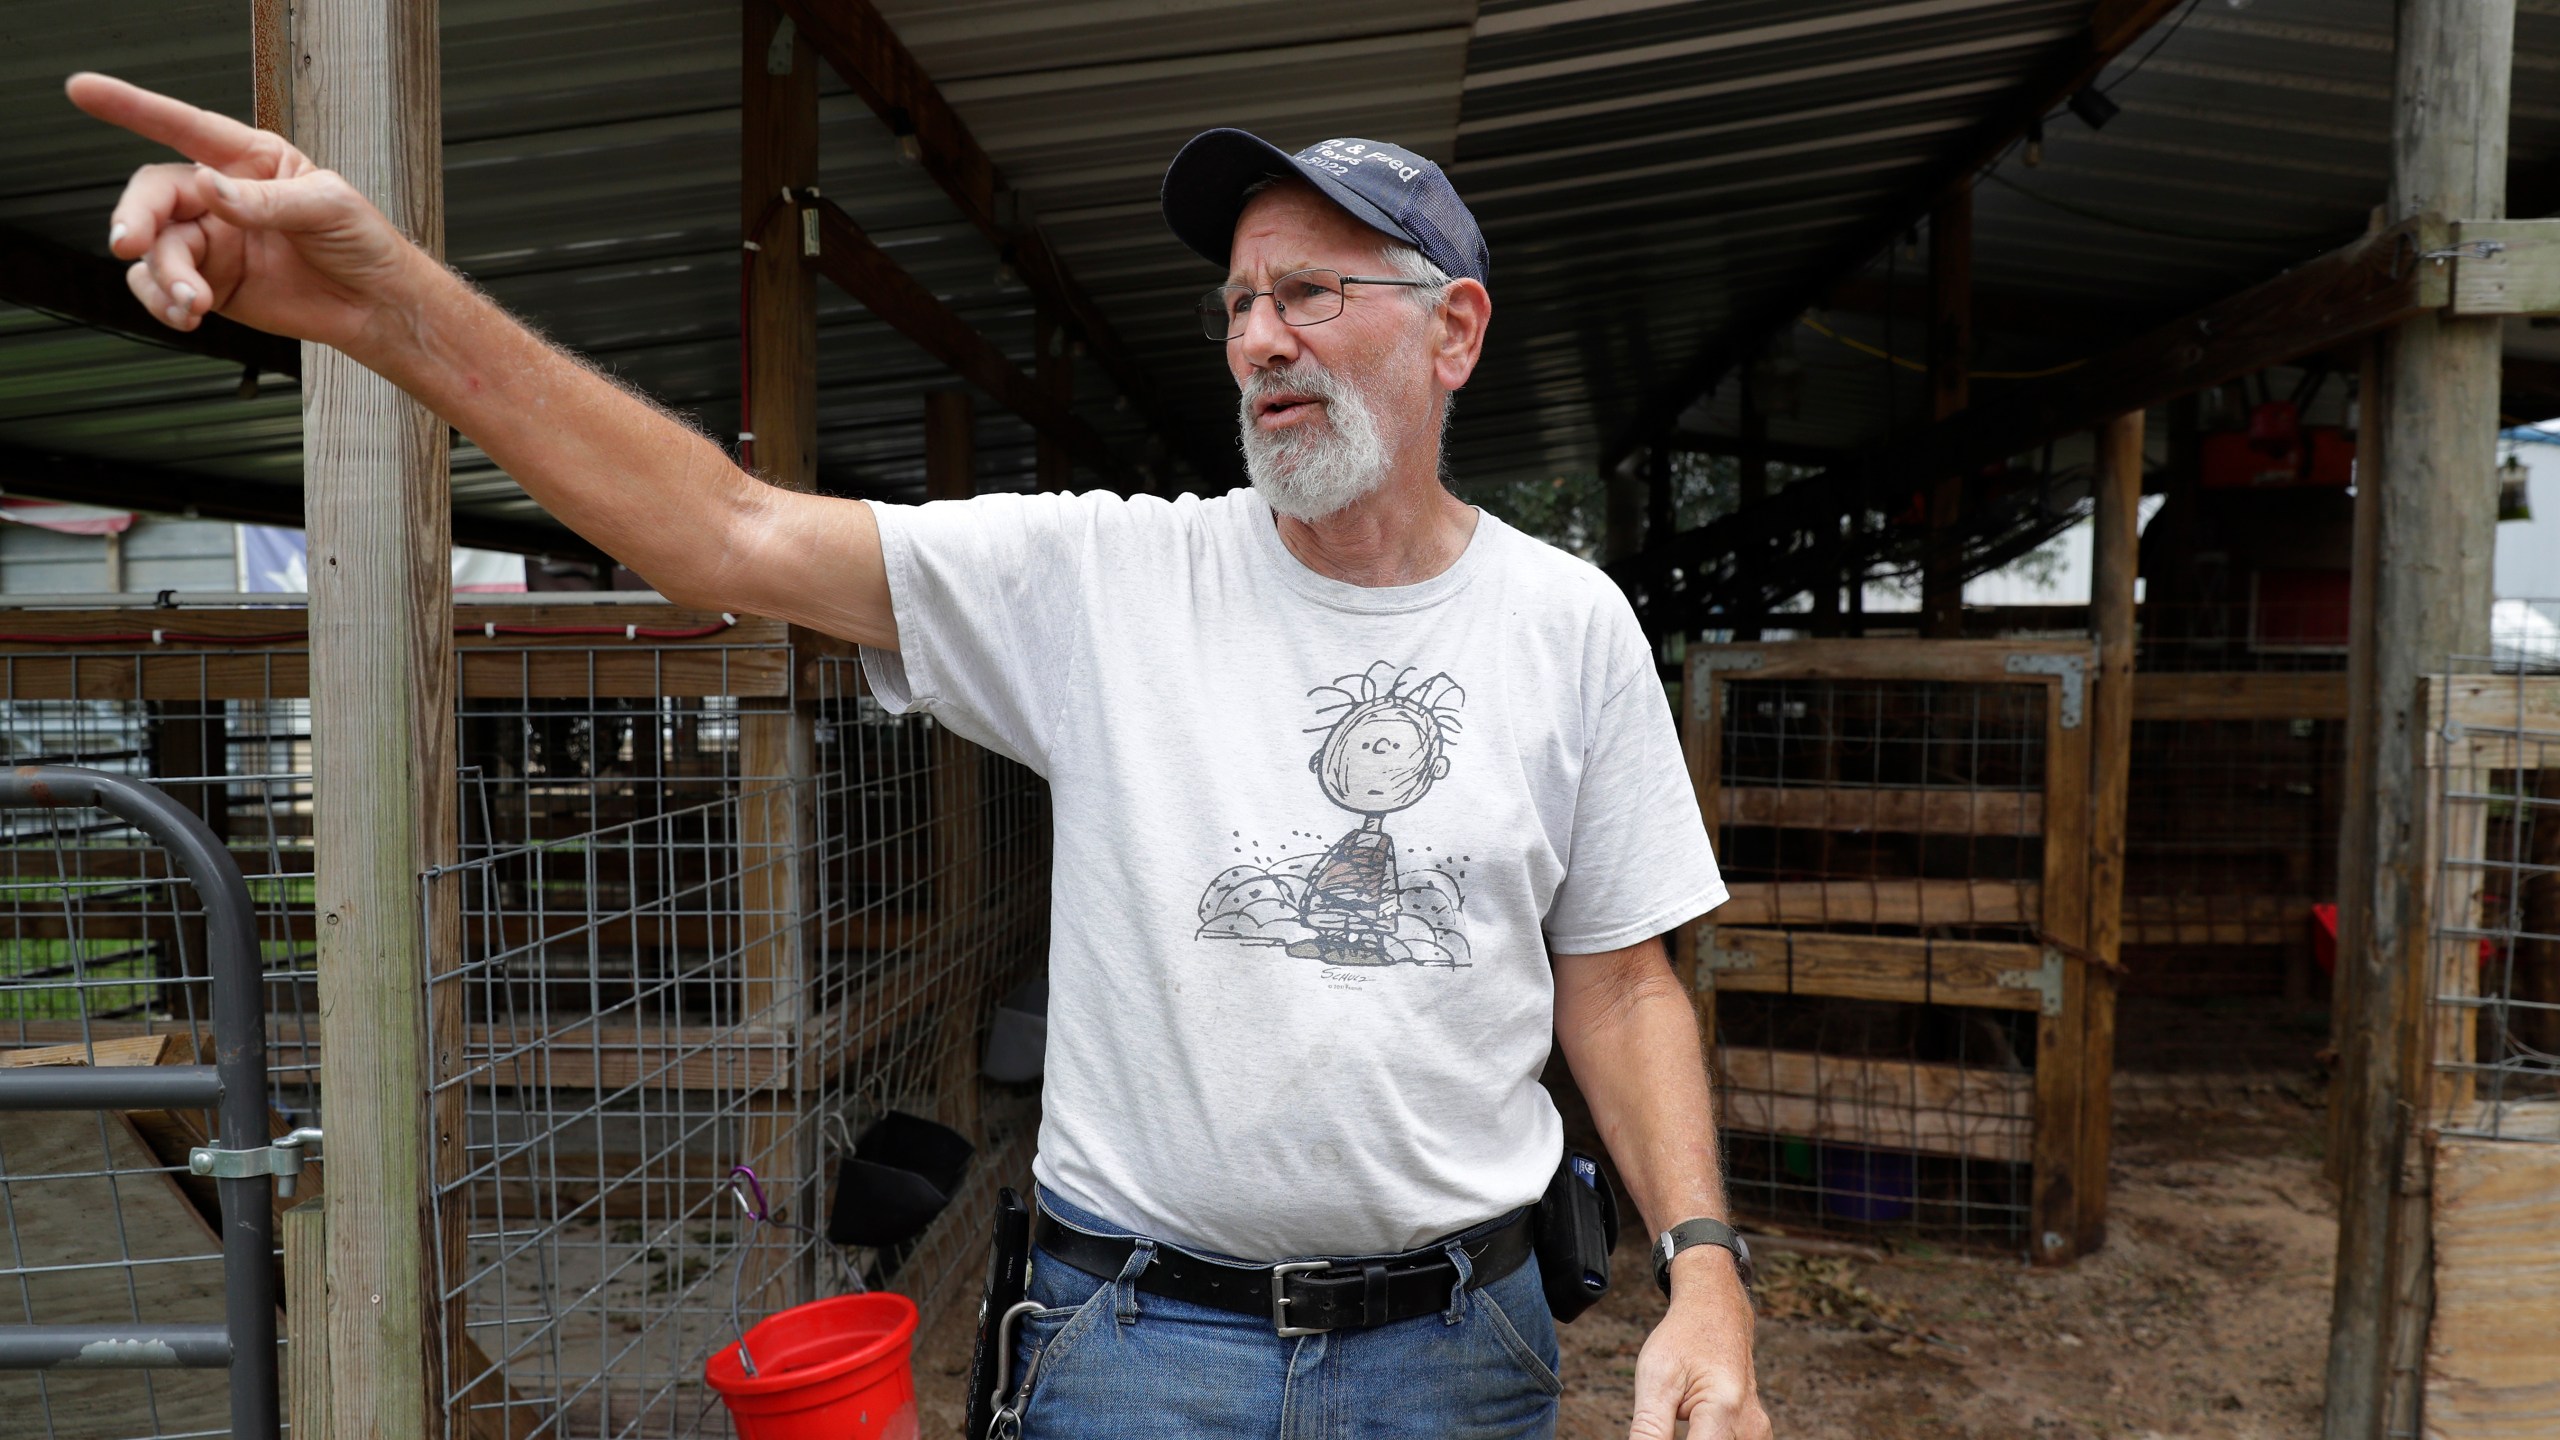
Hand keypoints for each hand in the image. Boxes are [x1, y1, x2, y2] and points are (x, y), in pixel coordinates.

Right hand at [64, 73, 421, 353]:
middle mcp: (220, 197)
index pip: (184, 127)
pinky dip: (164, 302)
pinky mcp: (211, 284)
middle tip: (129, 244)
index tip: (83, 91)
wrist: (378, 306)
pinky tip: (187, 316)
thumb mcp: (327, 208)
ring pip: (155, 250)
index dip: (134, 109)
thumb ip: (265, 200)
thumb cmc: (362, 243)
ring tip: (195, 304)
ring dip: (162, 276)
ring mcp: (211, 242)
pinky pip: (164, 288)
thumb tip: (209, 189)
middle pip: (154, 196)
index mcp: (248, 160)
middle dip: (134, 219)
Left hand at [1629, 1254, 1770, 1439]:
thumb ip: (1648, 1429)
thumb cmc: (1683, 1339)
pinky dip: (1706, 1439)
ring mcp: (1758, 1432)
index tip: (1654, 1431)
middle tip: (1665, 1413)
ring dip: (1694, 1437)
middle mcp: (1749, 1426)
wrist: (1716, 1311)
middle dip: (1682, 1438)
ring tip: (1676, 1412)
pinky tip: (1692, 1426)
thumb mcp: (1655, 1378)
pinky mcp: (1757, 1434)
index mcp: (1724, 1409)